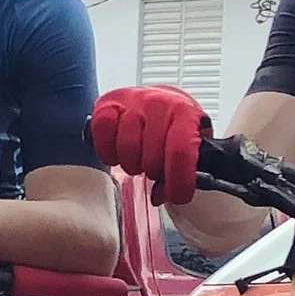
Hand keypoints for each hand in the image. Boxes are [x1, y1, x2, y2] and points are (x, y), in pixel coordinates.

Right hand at [89, 86, 209, 206]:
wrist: (161, 98)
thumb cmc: (175, 124)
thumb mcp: (191, 142)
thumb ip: (185, 169)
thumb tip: (163, 196)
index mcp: (185, 113)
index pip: (181, 152)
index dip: (178, 181)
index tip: (177, 197)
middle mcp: (159, 103)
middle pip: (151, 157)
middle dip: (153, 173)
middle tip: (155, 170)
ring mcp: (131, 102)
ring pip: (126, 147)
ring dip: (131, 163)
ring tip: (137, 160)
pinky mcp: (107, 103)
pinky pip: (103, 130)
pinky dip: (106, 150)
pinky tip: (116, 152)